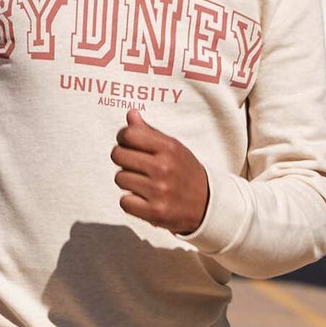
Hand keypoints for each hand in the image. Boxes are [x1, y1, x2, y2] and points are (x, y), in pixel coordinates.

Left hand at [111, 109, 208, 234]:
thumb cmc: (185, 172)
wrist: (208, 204)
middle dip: (123, 160)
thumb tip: (131, 115)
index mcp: (169, 148)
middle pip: (118, 155)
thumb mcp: (174, 148)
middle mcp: (164, 167)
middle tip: (136, 166)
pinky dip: (131, 202)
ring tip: (143, 184)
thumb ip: (149, 132)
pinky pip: (124, 202)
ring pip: (119, 178)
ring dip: (128, 181)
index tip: (129, 145)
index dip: (123, 139)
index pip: (129, 134)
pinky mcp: (155, 211)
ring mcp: (159, 190)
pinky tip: (143, 199)